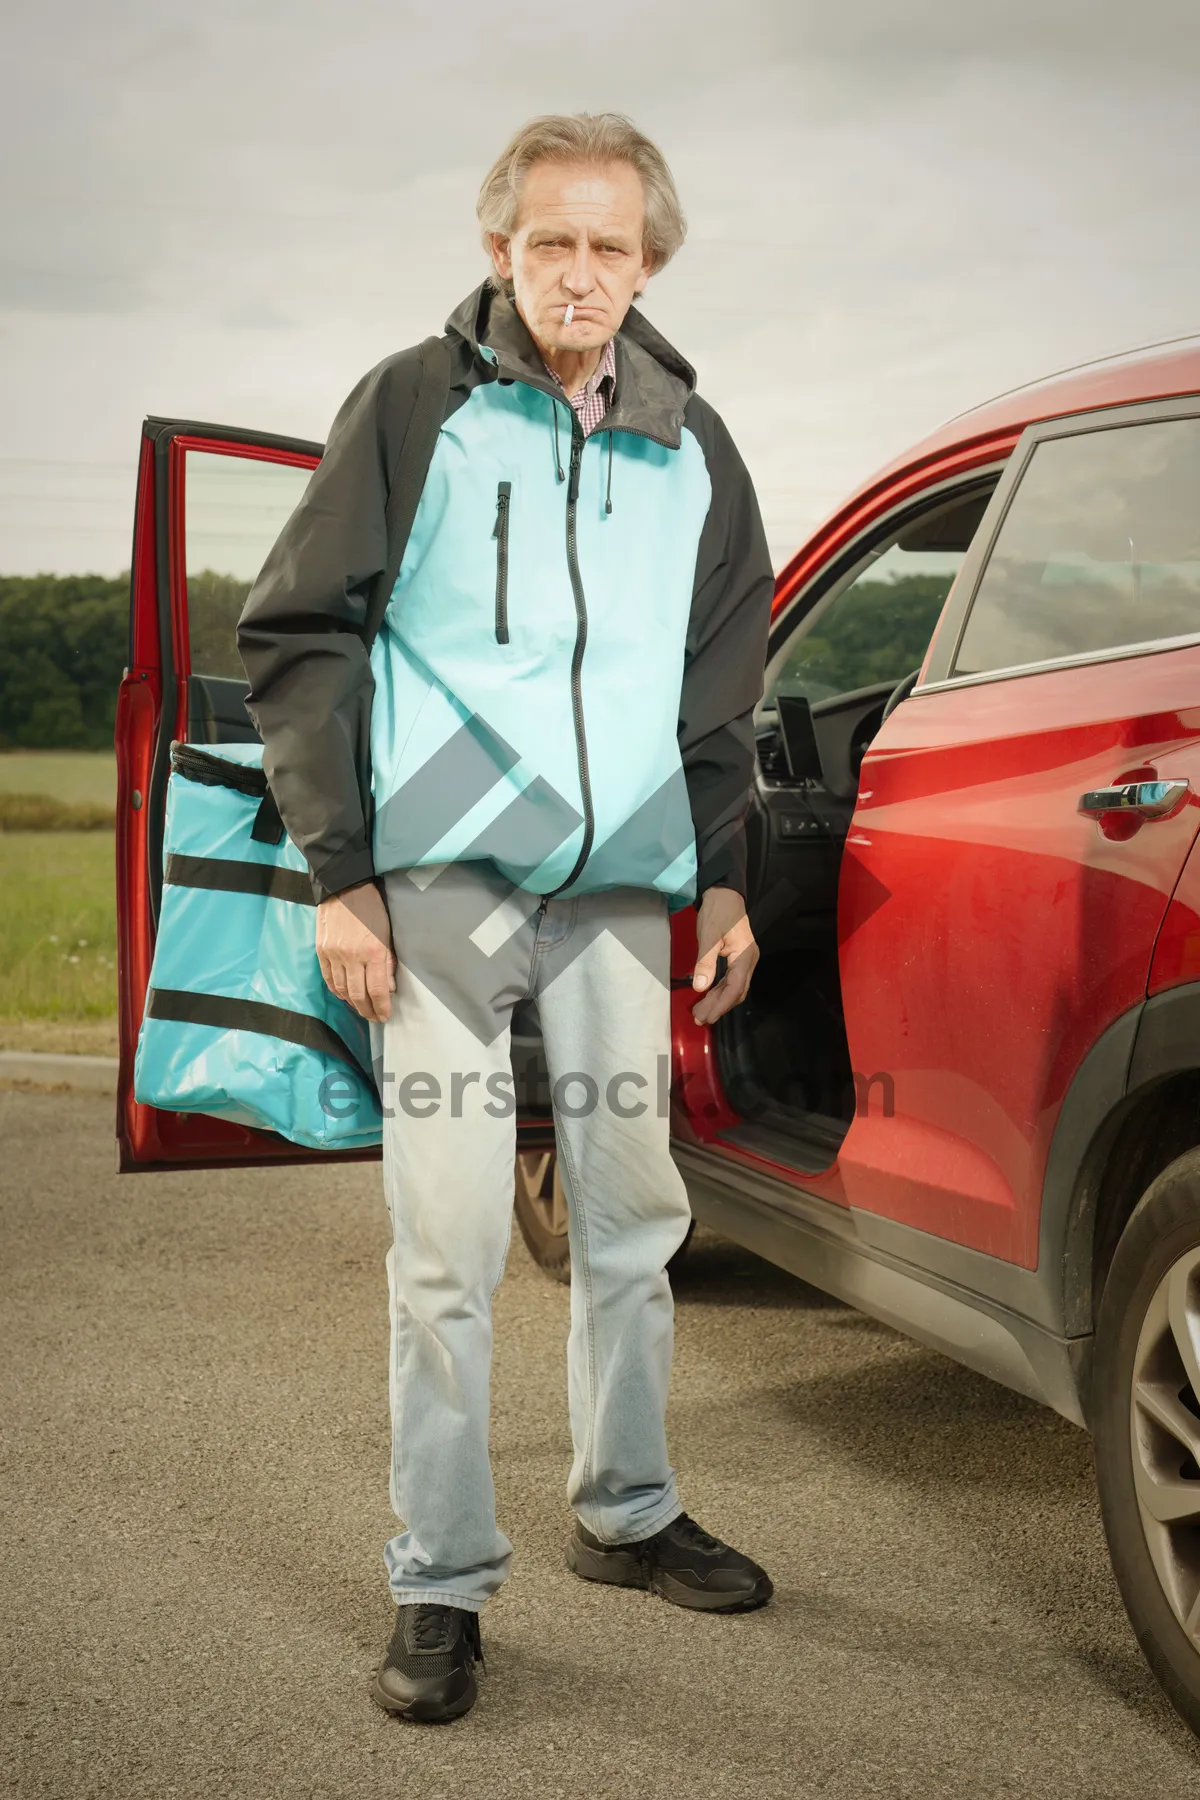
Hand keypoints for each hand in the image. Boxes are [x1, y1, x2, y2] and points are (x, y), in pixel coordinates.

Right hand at [316, 881, 396, 1022]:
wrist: (344, 888)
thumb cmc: (371, 909)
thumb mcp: (387, 933)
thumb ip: (388, 962)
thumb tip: (387, 989)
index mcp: (373, 951)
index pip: (377, 990)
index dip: (381, 1007)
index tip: (384, 1016)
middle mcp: (352, 956)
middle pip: (358, 995)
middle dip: (367, 1010)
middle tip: (373, 1018)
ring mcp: (334, 955)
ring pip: (341, 990)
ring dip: (352, 1003)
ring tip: (361, 1009)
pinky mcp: (321, 951)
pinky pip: (328, 979)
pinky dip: (336, 991)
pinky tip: (344, 996)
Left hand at [691, 885, 758, 1025]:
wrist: (724, 893)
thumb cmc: (718, 911)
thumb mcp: (709, 935)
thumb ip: (705, 962)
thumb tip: (700, 986)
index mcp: (744, 956)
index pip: (735, 988)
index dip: (721, 1005)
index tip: (707, 1016)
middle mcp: (748, 961)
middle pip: (736, 992)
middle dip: (719, 1007)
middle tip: (700, 1017)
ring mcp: (744, 960)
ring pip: (734, 987)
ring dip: (718, 1000)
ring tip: (701, 1011)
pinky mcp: (737, 957)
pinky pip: (730, 980)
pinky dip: (719, 990)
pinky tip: (708, 996)